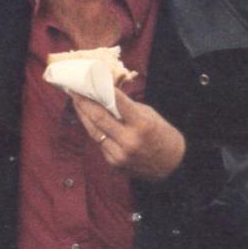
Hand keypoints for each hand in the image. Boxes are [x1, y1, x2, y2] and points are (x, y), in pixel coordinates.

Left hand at [69, 89, 185, 180]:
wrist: (174, 166)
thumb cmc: (163, 136)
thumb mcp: (150, 116)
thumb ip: (127, 108)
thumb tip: (105, 96)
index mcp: (141, 125)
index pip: (116, 102)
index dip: (98, 90)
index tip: (86, 82)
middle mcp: (128, 141)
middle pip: (98, 118)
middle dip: (83, 103)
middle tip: (73, 91)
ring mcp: (119, 155)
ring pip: (94, 132)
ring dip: (83, 116)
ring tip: (76, 102)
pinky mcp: (114, 164)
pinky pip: (100, 144)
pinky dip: (94, 131)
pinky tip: (88, 120)